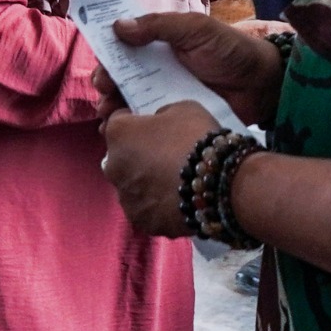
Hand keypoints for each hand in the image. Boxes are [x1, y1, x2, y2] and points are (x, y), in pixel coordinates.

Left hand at [100, 101, 218, 236]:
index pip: (118, 122)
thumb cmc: (197, 137)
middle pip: (120, 157)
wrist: (217, 183)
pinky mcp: (142, 221)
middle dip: (136, 155)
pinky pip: (146, 209)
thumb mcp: (181, 109)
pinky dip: (156, 206)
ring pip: (130, 186)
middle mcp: (112, 165)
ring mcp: (126, 197)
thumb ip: (161, 115)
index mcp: (118, 133)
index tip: (153, 127)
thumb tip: (159, 125)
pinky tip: (177, 202)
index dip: (136, 122)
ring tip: (173, 183)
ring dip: (144, 183)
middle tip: (164, 156)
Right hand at [114, 11, 290, 123]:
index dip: (107, 55)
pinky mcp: (173, 119)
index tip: (101, 69)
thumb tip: (117, 27)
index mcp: (159, 43)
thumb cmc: (230, 50)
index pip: (124, 47)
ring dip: (113, 107)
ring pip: (128, 101)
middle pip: (120, 76)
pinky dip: (132, 128)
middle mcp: (156, 69)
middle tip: (105, 94)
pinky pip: (147, 123)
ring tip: (110, 116)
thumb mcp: (195, 29)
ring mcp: (163, 95)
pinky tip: (124, 135)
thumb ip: (158, 26)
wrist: (263, 85)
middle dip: (106, 85)